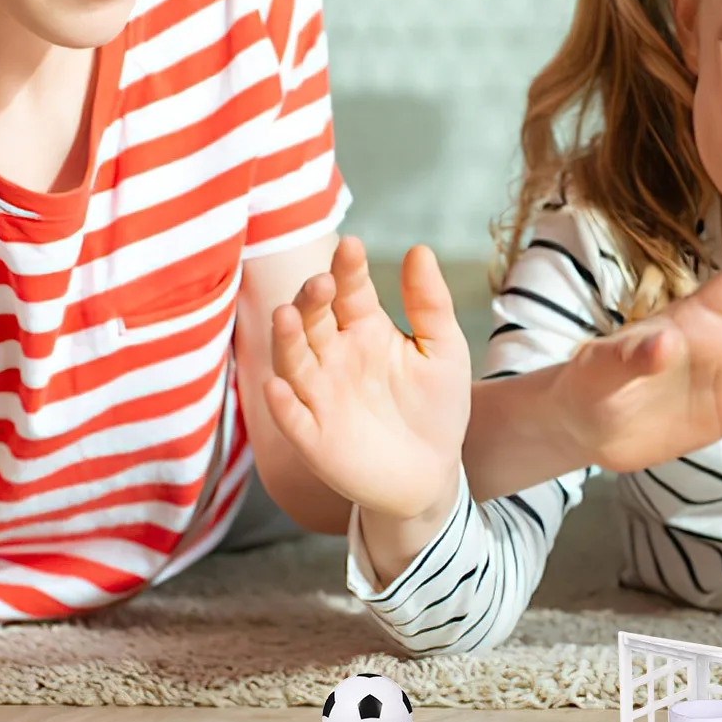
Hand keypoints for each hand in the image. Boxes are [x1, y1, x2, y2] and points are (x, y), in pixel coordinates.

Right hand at [262, 236, 470, 526]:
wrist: (432, 474)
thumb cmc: (435, 406)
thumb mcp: (442, 350)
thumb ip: (430, 303)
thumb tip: (420, 249)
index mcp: (363, 328)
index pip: (350, 291)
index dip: (348, 269)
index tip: (352, 247)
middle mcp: (333, 356)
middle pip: (313, 320)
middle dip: (312, 299)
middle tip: (322, 282)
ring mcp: (319, 396)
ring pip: (293, 362)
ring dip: (287, 340)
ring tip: (287, 315)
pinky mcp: (313, 438)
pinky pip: (293, 419)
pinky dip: (283, 404)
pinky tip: (278, 387)